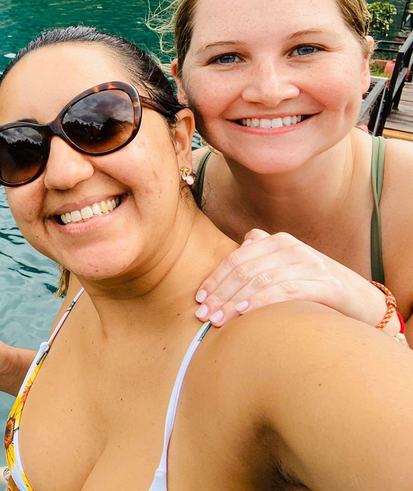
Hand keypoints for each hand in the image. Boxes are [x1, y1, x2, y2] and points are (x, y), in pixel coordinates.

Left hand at [195, 228, 390, 328]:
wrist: (363, 301)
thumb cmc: (316, 286)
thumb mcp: (288, 266)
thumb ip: (264, 254)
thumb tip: (241, 246)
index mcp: (278, 241)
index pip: (237, 259)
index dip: (215, 279)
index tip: (199, 299)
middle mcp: (292, 247)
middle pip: (244, 270)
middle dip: (220, 294)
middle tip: (202, 315)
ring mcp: (310, 264)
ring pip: (260, 280)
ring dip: (234, 302)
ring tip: (217, 320)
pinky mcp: (326, 284)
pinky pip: (285, 290)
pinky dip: (260, 301)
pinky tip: (244, 313)